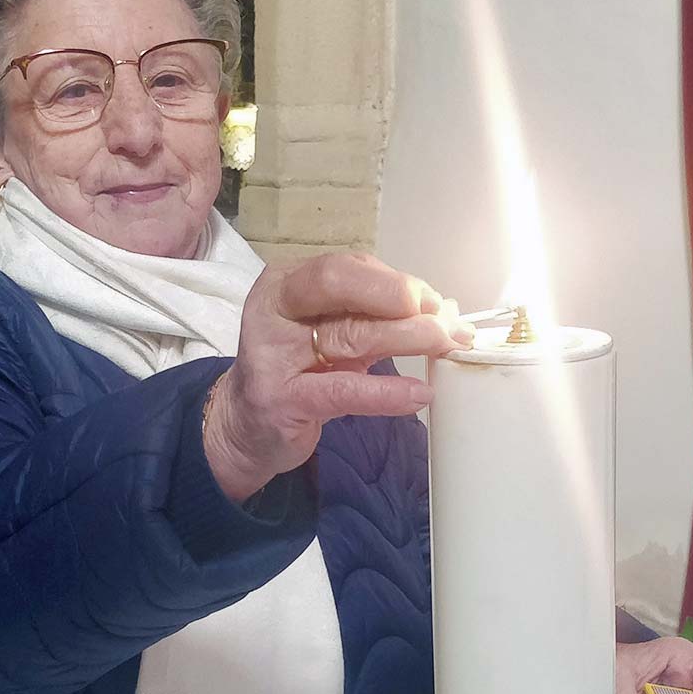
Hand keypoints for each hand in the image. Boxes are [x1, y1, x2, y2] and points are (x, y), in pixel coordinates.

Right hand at [206, 252, 471, 500]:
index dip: (395, 281)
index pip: (346, 267)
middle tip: (444, 322)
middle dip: (398, 298)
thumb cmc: (297, 371)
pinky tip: (419, 394)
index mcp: (287, 283)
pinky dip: (386, 393)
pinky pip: (342, 391)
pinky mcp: (281, 400)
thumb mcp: (332, 333)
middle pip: (340, 286)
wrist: (246, 426)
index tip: (434, 301)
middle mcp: (274, 309)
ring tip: (447, 347)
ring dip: (407, 339)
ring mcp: (274, 355)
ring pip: (348, 335)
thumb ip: (376, 316)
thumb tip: (442, 309)